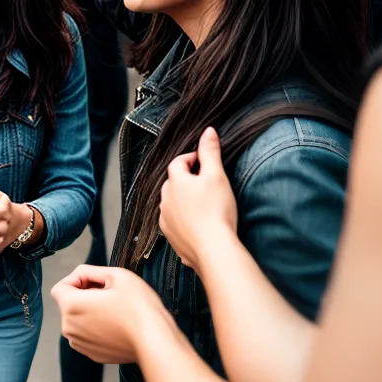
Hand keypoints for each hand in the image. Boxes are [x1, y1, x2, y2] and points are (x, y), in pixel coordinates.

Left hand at [52, 265, 179, 363]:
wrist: (155, 341)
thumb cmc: (138, 306)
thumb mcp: (115, 274)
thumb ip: (88, 271)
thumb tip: (79, 276)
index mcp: (71, 306)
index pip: (59, 287)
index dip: (76, 280)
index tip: (96, 282)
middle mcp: (70, 329)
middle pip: (68, 304)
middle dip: (83, 295)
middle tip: (109, 294)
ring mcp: (81, 345)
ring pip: (77, 319)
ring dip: (89, 312)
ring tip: (114, 310)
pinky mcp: (93, 355)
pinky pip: (87, 335)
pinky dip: (96, 328)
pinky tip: (116, 325)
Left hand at [159, 127, 237, 274]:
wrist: (214, 250)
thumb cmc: (216, 211)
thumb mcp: (217, 175)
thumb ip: (210, 152)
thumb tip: (208, 131)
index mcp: (174, 182)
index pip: (178, 162)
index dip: (192, 158)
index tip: (205, 161)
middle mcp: (165, 200)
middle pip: (174, 182)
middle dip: (188, 179)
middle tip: (206, 182)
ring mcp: (166, 220)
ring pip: (172, 203)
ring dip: (184, 200)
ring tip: (203, 203)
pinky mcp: (171, 238)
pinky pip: (175, 223)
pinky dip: (184, 220)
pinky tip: (199, 224)